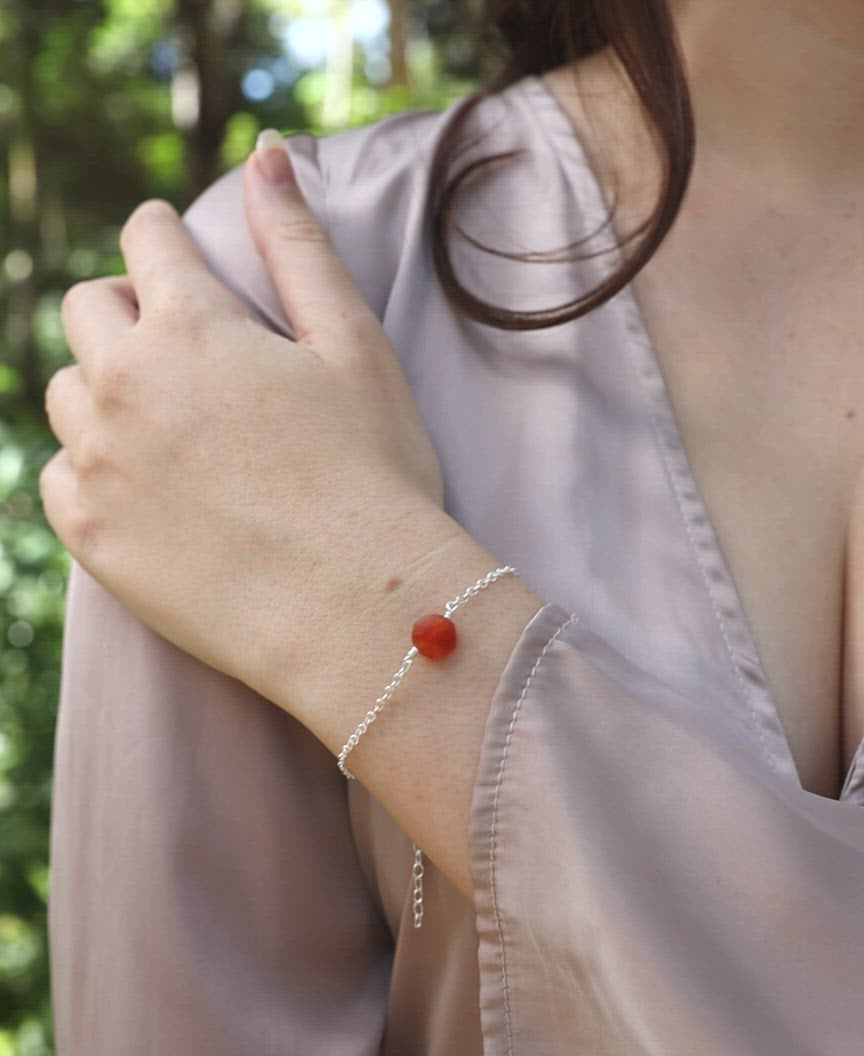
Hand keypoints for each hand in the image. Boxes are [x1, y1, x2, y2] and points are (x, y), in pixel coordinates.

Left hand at [40, 132, 447, 713]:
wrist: (358, 609)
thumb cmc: (375, 474)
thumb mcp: (354, 347)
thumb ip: (299, 247)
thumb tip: (268, 153)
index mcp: (191, 327)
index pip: (145, 240)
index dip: (164, 237)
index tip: (177, 253)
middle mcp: (123, 385)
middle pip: (85, 309)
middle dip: (124, 309)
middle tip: (176, 346)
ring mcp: (98, 465)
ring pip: (65, 393)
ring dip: (103, 389)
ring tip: (165, 423)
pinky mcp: (90, 537)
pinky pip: (60, 476)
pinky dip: (92, 468)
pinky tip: (146, 487)